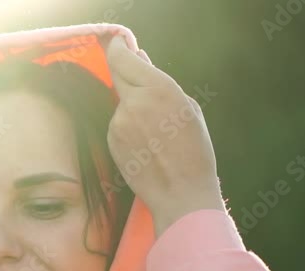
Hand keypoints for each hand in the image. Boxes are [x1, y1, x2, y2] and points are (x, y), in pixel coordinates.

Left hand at [104, 35, 225, 234]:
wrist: (180, 192)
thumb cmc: (193, 150)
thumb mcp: (187, 108)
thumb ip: (159, 82)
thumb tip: (140, 60)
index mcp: (158, 88)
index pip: (123, 58)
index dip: (118, 48)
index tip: (118, 44)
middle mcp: (133, 102)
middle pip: (117, 74)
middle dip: (123, 70)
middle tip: (137, 76)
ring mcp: (118, 122)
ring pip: (121, 102)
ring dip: (132, 106)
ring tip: (157, 131)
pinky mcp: (111, 140)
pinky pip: (119, 123)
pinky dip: (129, 126)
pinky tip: (148, 144)